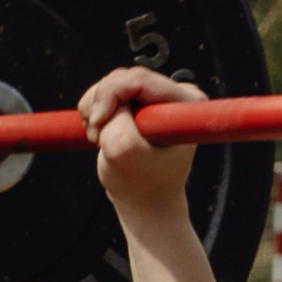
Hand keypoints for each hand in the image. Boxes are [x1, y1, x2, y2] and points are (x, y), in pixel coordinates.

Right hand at [84, 66, 208, 231]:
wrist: (146, 203)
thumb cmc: (141, 183)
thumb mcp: (123, 152)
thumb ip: (114, 118)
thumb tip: (105, 98)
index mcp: (187, 103)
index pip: (139, 80)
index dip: (110, 95)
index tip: (98, 123)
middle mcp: (176, 95)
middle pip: (123, 78)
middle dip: (100, 104)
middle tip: (96, 135)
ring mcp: (158, 98)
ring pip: (111, 83)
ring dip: (95, 109)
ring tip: (98, 138)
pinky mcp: (140, 103)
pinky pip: (106, 92)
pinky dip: (94, 110)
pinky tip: (99, 132)